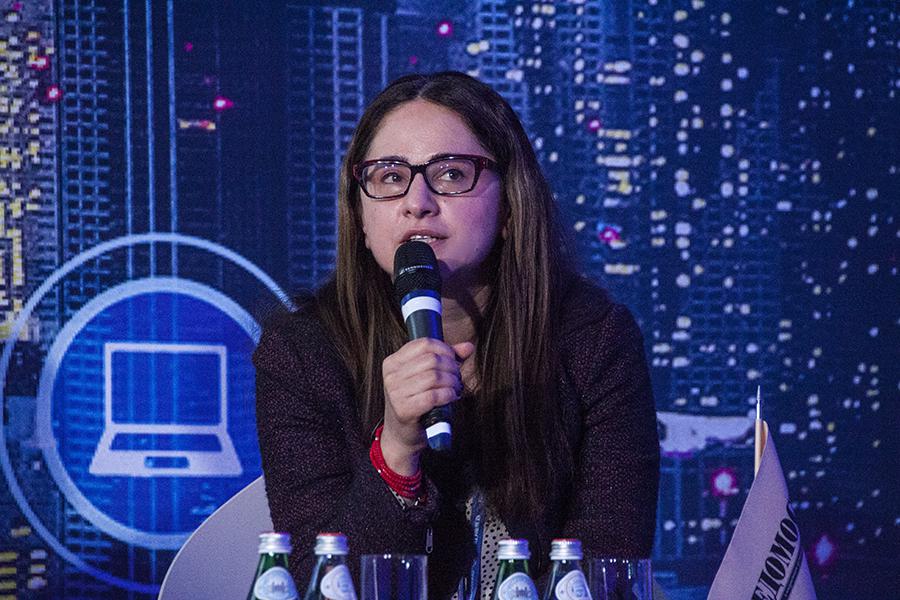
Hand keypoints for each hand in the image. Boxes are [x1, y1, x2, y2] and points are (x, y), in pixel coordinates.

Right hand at [380, 338, 474, 474]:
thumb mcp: (425, 377)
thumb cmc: (416, 403)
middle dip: (451, 368)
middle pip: (432, 360)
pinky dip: (448, 395)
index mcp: (393, 362)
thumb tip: (468, 347)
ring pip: (434, 377)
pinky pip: (433, 396)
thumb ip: (446, 359)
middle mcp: (391, 376)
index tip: (453, 361)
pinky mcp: (404, 410)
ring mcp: (395, 393)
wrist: (402, 436)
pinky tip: (451, 398)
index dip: (445, 350)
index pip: (424, 344)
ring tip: (455, 389)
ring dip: (452, 383)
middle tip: (456, 379)